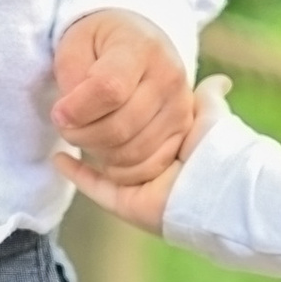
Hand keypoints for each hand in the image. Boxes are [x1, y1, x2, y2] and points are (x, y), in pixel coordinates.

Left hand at [51, 9, 192, 186]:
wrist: (138, 42)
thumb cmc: (100, 44)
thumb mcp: (75, 44)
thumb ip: (71, 77)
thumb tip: (70, 118)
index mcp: (141, 48)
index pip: (109, 89)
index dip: (78, 110)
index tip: (58, 114)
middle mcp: (169, 77)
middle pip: (120, 128)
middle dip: (82, 135)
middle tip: (67, 127)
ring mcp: (179, 107)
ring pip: (132, 152)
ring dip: (98, 153)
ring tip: (85, 135)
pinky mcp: (182, 130)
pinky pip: (150, 166)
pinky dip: (120, 168)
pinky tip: (103, 151)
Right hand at [61, 77, 228, 234]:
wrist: (219, 189)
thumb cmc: (217, 148)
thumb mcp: (211, 113)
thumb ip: (207, 98)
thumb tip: (221, 80)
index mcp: (169, 140)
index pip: (135, 119)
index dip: (120, 104)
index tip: (106, 87)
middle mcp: (150, 161)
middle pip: (115, 139)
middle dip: (100, 126)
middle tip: (80, 108)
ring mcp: (135, 183)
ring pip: (103, 158)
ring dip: (90, 143)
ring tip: (72, 126)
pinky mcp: (124, 201)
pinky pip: (93, 186)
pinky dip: (75, 172)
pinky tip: (59, 157)